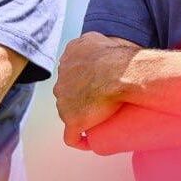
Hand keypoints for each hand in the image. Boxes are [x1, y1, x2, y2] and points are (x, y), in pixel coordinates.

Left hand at [54, 33, 138, 148]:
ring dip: (80, 115)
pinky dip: (79, 140)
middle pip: (67, 92)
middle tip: (101, 101)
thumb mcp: (96, 39)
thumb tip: (99, 48)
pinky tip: (88, 141)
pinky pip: (71, 137)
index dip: (82, 79)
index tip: (95, 84)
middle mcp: (61, 80)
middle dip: (80, 96)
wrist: (120, 74)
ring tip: (98, 120)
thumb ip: (90, 41)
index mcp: (67, 59)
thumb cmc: (116, 57)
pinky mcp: (73, 120)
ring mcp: (64, 102)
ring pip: (68, 112)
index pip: (70, 71)